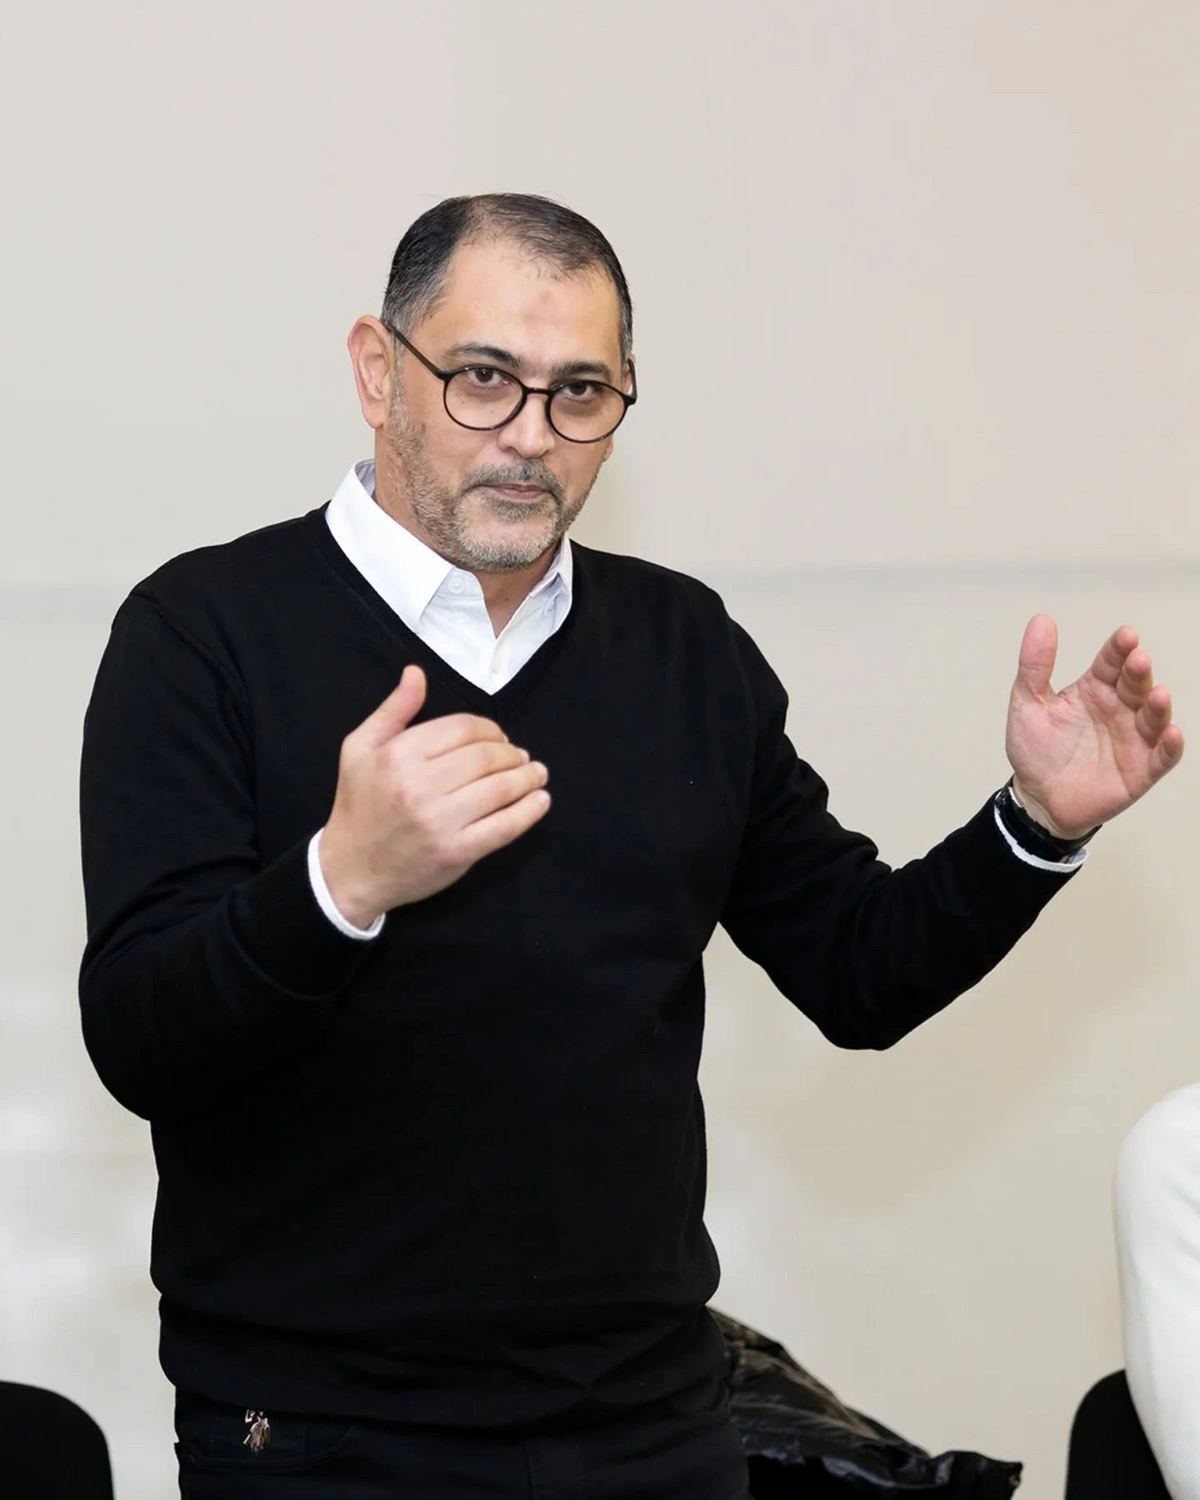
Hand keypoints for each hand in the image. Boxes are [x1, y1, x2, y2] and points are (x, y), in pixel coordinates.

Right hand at [319, 666, 550, 926]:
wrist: (349, 870)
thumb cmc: (358, 806)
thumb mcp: (360, 749)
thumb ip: (393, 710)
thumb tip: (417, 673)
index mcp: (398, 755)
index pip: (462, 728)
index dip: (490, 729)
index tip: (499, 738)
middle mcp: (419, 786)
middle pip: (485, 757)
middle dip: (511, 753)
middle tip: (521, 756)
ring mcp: (439, 822)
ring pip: (500, 789)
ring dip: (527, 778)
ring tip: (537, 774)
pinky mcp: (456, 853)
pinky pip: (503, 827)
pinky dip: (529, 812)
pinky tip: (540, 801)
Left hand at [1006, 616, 1183, 839]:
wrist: (1037, 800)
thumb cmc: (1036, 750)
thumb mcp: (1028, 703)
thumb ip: (1035, 665)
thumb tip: (1040, 620)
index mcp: (1094, 690)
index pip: (1111, 663)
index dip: (1119, 649)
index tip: (1125, 635)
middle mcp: (1119, 709)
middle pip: (1134, 685)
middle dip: (1137, 672)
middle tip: (1137, 660)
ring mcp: (1133, 739)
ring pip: (1153, 717)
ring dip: (1158, 706)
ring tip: (1157, 694)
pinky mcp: (1141, 771)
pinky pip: (1162, 757)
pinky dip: (1170, 747)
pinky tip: (1171, 734)